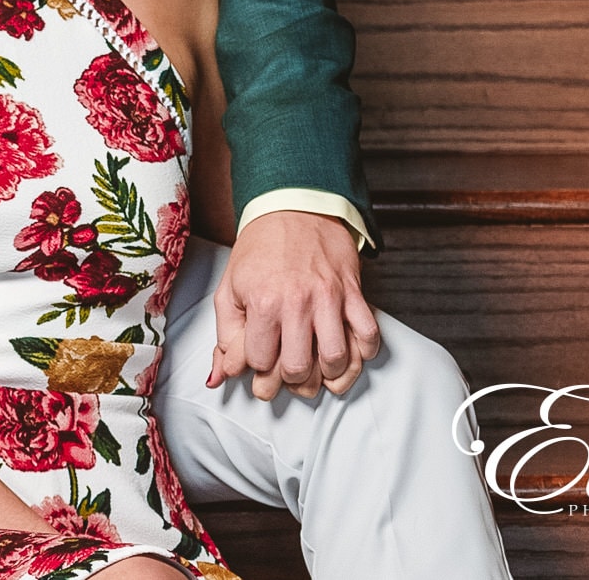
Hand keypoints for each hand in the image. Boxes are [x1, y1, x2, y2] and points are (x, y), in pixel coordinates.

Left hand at [206, 209, 380, 399]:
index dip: (259, 370)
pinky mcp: (353, 292)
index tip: (261, 364)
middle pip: (299, 369)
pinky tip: (346, 353)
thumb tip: (220, 376)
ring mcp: (329, 298)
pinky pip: (368, 335)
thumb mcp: (230, 288)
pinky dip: (362, 354)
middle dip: (292, 382)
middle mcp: (297, 302)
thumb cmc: (260, 249)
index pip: (261, 362)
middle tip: (289, 376)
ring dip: (328, 375)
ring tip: (317, 370)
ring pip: (337, 360)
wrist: (293, 207)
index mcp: (263, 302)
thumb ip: (225, 336)